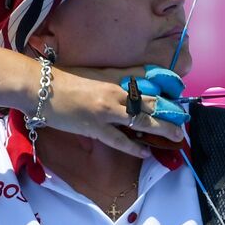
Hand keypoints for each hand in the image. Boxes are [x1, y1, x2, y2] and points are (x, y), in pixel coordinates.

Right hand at [45, 66, 187, 156]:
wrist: (40, 87)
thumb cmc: (65, 78)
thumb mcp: (96, 72)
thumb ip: (117, 78)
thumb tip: (136, 82)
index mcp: (115, 77)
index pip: (148, 81)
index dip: (166, 89)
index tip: (179, 96)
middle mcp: (115, 92)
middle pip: (150, 102)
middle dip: (170, 112)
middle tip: (184, 120)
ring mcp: (106, 111)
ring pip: (141, 120)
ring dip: (161, 128)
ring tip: (176, 136)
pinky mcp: (94, 127)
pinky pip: (119, 140)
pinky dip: (134, 146)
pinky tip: (146, 151)